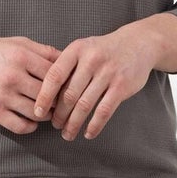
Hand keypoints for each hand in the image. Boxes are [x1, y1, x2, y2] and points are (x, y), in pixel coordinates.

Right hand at [0, 36, 64, 133]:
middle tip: (60, 104)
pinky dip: (30, 127)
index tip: (67, 88)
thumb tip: (69, 60)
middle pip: (48, 95)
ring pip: (37, 113)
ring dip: (45, 115)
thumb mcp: (17, 43)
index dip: (65, 82)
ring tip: (46, 112)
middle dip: (57, 101)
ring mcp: (2, 95)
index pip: (55, 74)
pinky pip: (20, 126)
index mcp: (21, 56)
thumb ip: (43, 51)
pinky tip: (31, 122)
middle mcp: (12, 75)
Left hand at [31, 26, 155, 139]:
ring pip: (85, 105)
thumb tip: (40, 94)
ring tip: (67, 134)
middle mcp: (91, 60)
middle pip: (69, 94)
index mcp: (76, 50)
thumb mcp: (82, 49)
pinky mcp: (122, 86)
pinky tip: (88, 133)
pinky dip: (94, 125)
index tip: (38, 113)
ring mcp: (108, 72)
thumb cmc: (103, 51)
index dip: (43, 97)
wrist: (138, 44)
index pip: (54, 76)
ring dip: (74, 124)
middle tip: (54, 125)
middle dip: (59, 115)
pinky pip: (104, 111)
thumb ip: (65, 67)